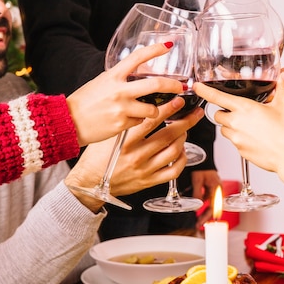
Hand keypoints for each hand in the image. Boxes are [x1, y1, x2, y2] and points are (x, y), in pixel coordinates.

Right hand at [65, 98, 203, 210]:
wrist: (89, 182)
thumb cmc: (97, 156)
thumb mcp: (108, 135)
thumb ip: (127, 123)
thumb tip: (146, 106)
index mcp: (126, 141)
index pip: (152, 121)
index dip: (169, 109)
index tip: (179, 101)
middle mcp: (137, 155)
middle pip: (169, 135)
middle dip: (186, 121)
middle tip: (194, 113)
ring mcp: (145, 170)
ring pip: (174, 151)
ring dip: (183, 138)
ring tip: (185, 129)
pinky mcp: (149, 181)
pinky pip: (173, 171)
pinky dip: (182, 159)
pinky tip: (181, 151)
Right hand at [66, 43, 184, 145]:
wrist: (68, 122)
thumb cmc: (84, 102)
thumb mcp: (101, 83)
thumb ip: (120, 79)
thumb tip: (138, 76)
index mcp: (113, 76)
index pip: (137, 57)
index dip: (155, 50)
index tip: (168, 45)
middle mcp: (119, 90)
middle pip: (156, 85)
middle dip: (173, 85)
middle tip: (181, 86)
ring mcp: (122, 108)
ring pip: (152, 109)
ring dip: (154, 110)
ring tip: (148, 111)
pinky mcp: (122, 124)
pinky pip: (140, 122)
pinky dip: (138, 121)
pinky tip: (127, 121)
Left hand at [190, 170, 221, 227]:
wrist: (203, 157)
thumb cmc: (201, 166)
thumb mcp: (197, 180)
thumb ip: (197, 193)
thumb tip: (196, 206)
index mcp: (216, 189)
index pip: (213, 207)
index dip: (207, 216)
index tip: (202, 223)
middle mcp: (217, 190)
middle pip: (213, 207)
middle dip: (205, 216)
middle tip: (199, 224)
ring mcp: (214, 189)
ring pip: (209, 203)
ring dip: (203, 210)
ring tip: (197, 217)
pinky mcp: (211, 187)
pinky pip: (207, 197)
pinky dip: (202, 202)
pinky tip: (197, 205)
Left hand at [193, 74, 283, 175]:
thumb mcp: (282, 107)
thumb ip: (280, 90)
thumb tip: (283, 79)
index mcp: (244, 108)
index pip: (217, 97)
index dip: (204, 90)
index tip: (197, 86)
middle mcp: (236, 122)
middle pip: (219, 114)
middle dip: (226, 113)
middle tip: (241, 114)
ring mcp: (236, 137)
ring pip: (224, 129)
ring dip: (231, 127)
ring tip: (249, 127)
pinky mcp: (239, 150)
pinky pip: (233, 142)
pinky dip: (239, 139)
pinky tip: (254, 138)